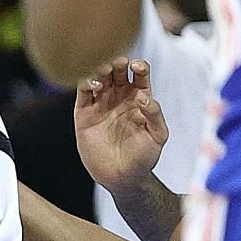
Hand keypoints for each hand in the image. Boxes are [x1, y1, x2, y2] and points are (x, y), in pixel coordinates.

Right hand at [73, 57, 167, 193]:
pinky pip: (82, 92)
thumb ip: (156, 115)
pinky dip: (85, 83)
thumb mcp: (157, 136)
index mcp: (138, 97)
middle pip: (117, 70)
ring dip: (100, 68)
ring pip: (98, 76)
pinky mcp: (84, 113)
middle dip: (118, 62)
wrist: (122, 178)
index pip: (139, 74)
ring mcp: (101, 103)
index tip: (137, 67)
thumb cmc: (144, 157)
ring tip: (104, 69)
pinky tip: (93, 85)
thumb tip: (146, 97)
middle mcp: (119, 96)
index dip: (139, 66)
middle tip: (118, 62)